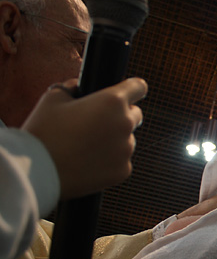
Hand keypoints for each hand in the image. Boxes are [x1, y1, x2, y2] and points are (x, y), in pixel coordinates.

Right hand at [21, 77, 145, 199]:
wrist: (36, 172)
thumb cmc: (43, 131)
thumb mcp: (54, 98)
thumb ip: (73, 88)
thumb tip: (79, 87)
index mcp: (113, 101)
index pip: (139, 87)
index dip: (133, 88)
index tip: (130, 92)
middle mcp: (125, 124)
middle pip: (135, 115)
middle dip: (121, 115)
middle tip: (98, 122)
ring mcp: (126, 149)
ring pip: (127, 139)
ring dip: (115, 139)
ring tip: (86, 145)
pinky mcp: (123, 170)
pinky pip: (121, 160)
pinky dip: (110, 160)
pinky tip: (88, 162)